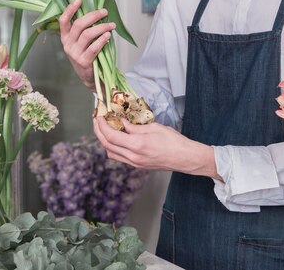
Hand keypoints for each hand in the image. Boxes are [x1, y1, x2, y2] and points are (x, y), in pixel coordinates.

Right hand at [59, 0, 115, 90]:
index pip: (63, 20)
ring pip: (88, 35)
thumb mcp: (80, 42)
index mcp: (65, 37)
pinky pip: (94, 47)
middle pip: (79, 25)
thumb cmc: (86, 54)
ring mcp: (74, 54)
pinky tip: (108, 35)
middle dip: (93, 16)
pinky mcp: (83, 61)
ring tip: (112, 25)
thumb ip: (83, 29)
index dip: (70, 9)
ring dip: (101, 27)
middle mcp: (67, 44)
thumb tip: (96, 12)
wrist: (88, 76)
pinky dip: (102, 40)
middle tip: (104, 12)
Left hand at [93, 117, 220, 178]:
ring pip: (111, 153)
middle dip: (99, 132)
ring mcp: (135, 163)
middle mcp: (133, 157)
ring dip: (105, 141)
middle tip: (97, 122)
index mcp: (137, 145)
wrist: (185, 158)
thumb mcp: (154, 128)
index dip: (101, 126)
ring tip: (106, 129)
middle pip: (107, 146)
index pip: (111, 136)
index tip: (99, 117)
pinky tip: (118, 139)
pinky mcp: (138, 166)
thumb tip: (122, 123)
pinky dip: (114, 147)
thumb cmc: (174, 141)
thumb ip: (135, 127)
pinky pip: (120, 157)